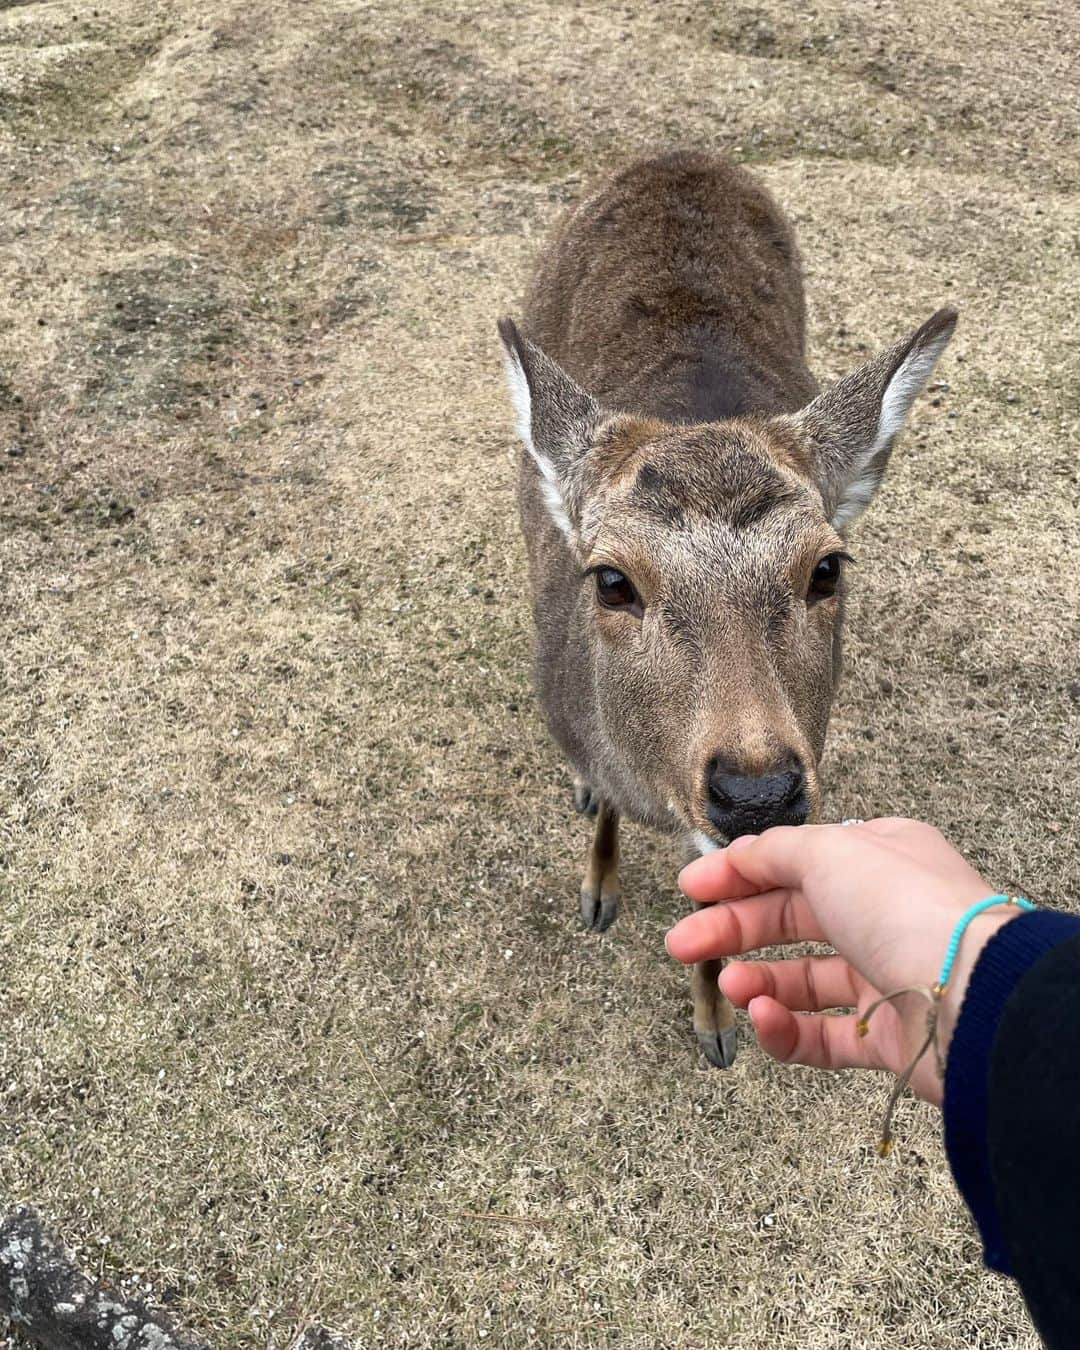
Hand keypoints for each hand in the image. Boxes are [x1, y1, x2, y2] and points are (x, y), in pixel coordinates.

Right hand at [667, 819, 1015, 1104]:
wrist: (972, 998)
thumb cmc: (906, 909)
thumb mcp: (828, 852)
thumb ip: (773, 852)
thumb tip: (737, 855)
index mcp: (878, 858)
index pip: (794, 861)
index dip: (738, 873)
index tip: (690, 888)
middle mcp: (883, 914)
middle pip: (790, 920)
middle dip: (731, 929)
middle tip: (681, 944)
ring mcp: (885, 976)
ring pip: (802, 980)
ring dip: (756, 982)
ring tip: (728, 987)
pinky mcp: (886, 1036)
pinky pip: (821, 1035)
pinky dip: (785, 1029)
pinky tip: (761, 1018)